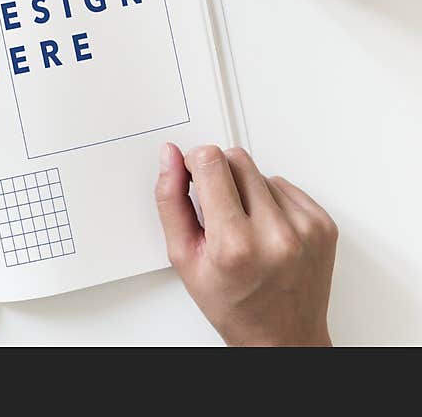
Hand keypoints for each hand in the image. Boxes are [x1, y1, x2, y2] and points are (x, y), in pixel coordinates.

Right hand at [155, 143, 337, 345]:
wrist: (283, 337)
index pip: (211, 162)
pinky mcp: (323, 224)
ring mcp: (305, 228)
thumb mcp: (184, 257)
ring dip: (247, 190)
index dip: (195, 162)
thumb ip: (171, 201)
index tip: (192, 177)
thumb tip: (170, 157)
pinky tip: (265, 228)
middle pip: (237, 159)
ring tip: (244, 226)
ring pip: (261, 171)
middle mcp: (275, 233)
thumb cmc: (232, 304)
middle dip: (220, 175)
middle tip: (218, 210)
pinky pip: (286, 186)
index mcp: (234, 244)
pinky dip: (271, 201)